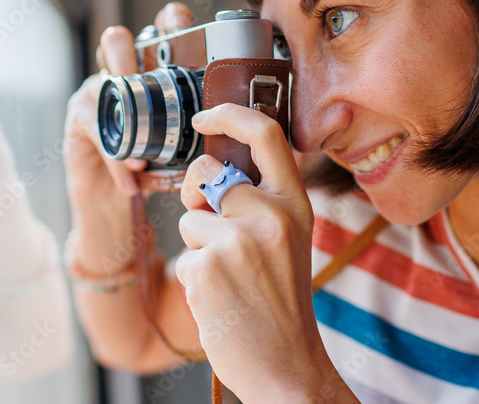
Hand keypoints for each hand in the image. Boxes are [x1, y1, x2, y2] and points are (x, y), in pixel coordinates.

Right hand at [63, 3, 193, 265]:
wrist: (120, 204)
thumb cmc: (159, 168)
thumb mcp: (189, 145)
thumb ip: (210, 130)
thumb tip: (256, 127)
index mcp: (155, 73)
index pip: (160, 31)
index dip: (169, 20)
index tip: (184, 23)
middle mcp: (123, 76)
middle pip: (119, 40)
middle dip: (133, 48)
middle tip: (147, 70)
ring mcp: (98, 96)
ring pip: (101, 79)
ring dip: (118, 98)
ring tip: (137, 126)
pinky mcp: (79, 122)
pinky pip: (97, 131)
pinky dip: (117, 157)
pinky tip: (133, 178)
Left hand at [174, 103, 353, 401]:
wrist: (285, 364)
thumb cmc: (281, 303)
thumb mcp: (289, 241)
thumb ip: (261, 202)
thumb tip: (212, 173)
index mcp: (295, 204)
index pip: (265, 135)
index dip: (228, 114)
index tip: (203, 116)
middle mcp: (271, 215)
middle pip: (207, 174)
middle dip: (195, 196)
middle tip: (212, 230)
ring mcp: (238, 240)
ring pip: (188, 218)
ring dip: (197, 246)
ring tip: (228, 278)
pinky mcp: (207, 267)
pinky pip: (183, 255)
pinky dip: (193, 277)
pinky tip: (219, 298)